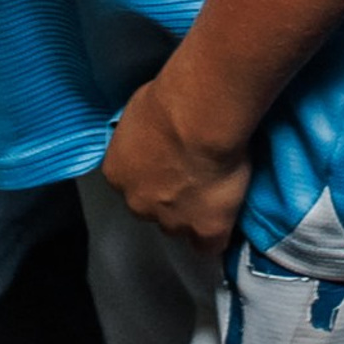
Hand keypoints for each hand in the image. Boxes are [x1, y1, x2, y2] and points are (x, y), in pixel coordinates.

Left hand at [101, 68, 251, 253]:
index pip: (131, 182)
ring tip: (213, 189)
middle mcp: (138, 203)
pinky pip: (210, 244)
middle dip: (168, 195)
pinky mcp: (205, 231)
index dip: (152, 171)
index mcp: (117, 173)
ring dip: (192, 213)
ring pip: (179, 227)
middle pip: (152, 208)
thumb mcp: (140, 111)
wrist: (198, 118)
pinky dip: (218, 232)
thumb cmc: (168, 100)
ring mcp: (171, 222)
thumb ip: (143, 136)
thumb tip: (155, 137)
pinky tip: (226, 217)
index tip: (169, 158)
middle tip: (191, 171)